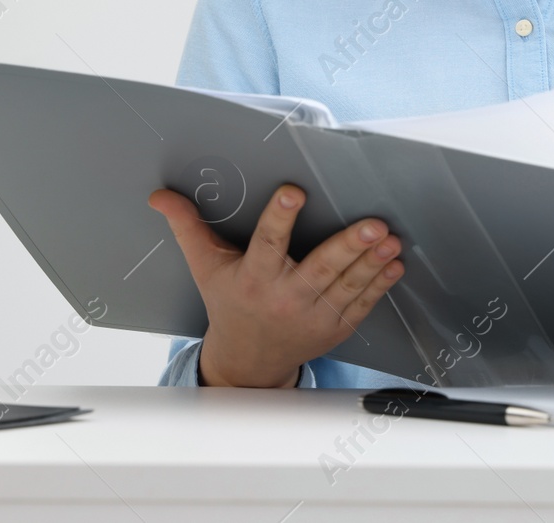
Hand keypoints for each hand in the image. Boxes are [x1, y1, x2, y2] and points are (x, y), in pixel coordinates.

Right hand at [148, 183, 403, 387]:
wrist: (249, 360)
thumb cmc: (230, 304)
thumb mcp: (206, 266)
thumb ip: (188, 228)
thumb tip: (159, 196)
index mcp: (254, 279)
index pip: (268, 243)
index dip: (281, 217)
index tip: (294, 192)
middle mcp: (286, 298)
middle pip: (321, 269)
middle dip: (349, 246)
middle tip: (374, 224)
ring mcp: (314, 316)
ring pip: (348, 285)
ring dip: (372, 262)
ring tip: (390, 238)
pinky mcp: (336, 328)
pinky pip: (362, 303)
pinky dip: (380, 284)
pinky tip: (394, 263)